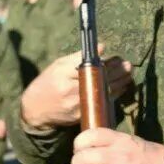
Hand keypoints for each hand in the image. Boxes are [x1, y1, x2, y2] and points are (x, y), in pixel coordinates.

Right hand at [18, 47, 134, 130]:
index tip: (118, 58)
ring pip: (103, 93)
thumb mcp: (58, 66)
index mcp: (63, 74)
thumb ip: (78, 57)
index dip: (108, 63)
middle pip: (100, 79)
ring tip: (128, 75)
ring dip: (119, 84)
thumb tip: (101, 47)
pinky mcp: (80, 116)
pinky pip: (100, 104)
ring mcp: (76, 105)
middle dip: (117, 72)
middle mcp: (70, 90)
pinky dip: (112, 96)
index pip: (91, 66)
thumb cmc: (47, 83)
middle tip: (128, 66)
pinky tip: (120, 88)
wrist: (35, 110)